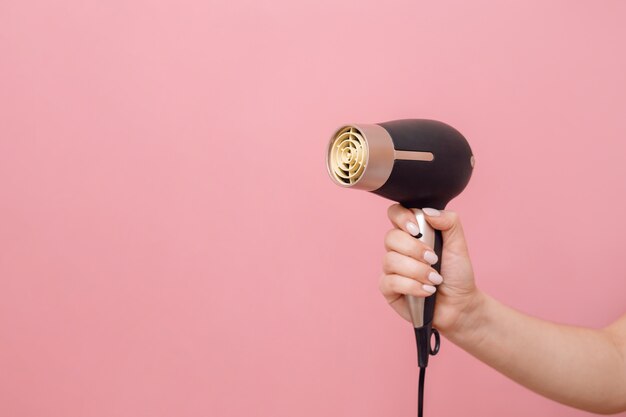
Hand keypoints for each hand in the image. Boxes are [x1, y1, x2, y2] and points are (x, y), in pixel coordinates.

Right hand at [378, 204, 479, 333]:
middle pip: (390, 237)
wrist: (460, 304)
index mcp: (412, 233)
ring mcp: (391, 268)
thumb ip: (449, 221)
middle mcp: (398, 249)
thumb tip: (427, 211)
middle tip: (434, 260)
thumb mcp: (459, 244)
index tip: (416, 229)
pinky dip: (411, 286)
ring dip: (417, 271)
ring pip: (390, 260)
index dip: (401, 217)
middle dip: (414, 249)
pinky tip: (426, 292)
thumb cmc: (457, 274)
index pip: (395, 213)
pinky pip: (389, 282)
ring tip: (435, 280)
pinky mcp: (388, 288)